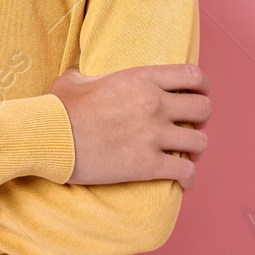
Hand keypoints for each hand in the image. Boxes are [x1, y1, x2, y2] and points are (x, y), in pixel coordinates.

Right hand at [48, 63, 210, 188]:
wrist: (50, 138)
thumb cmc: (58, 109)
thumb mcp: (74, 80)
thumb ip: (88, 74)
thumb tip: (81, 75)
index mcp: (141, 79)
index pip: (192, 76)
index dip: (202, 86)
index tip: (198, 94)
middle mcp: (154, 103)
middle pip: (204, 108)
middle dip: (200, 119)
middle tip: (189, 126)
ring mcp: (153, 134)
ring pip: (200, 142)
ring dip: (195, 150)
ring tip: (186, 154)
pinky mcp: (148, 165)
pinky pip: (186, 173)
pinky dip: (188, 178)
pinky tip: (182, 180)